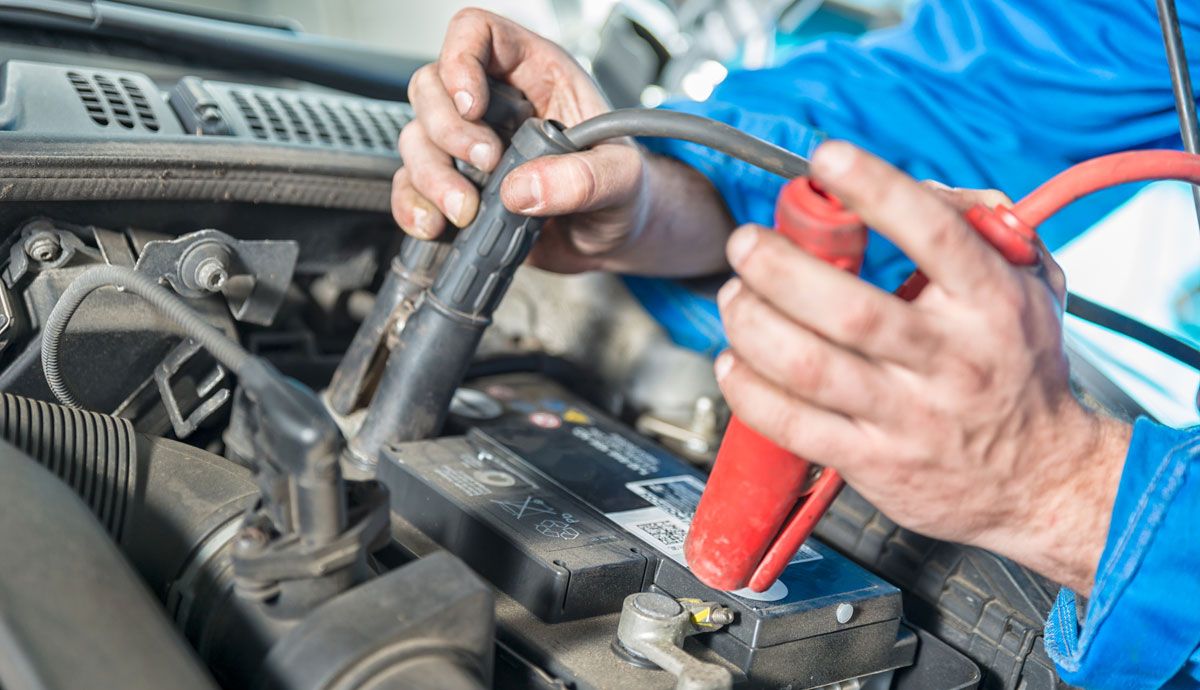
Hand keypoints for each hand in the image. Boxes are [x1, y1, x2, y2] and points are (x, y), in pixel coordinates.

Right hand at [392, 9, 734, 275]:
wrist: (616, 239)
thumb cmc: (625, 192)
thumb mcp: (622, 180)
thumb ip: (584, 179)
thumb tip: (523, 188)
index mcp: (536, 75)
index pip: (478, 34)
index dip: (462, 59)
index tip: (473, 105)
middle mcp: (495, 105)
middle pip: (432, 86)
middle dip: (447, 130)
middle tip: (486, 164)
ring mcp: (470, 148)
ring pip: (417, 139)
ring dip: (431, 177)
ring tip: (467, 210)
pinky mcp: (458, 189)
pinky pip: (411, 188)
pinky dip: (413, 207)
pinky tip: (436, 226)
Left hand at [714, 141, 1131, 594]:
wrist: (1042, 480)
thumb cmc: (1020, 372)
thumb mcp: (1030, 287)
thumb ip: (979, 227)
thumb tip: (909, 184)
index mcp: (991, 305)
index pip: (935, 236)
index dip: (875, 190)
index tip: (827, 160)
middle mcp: (950, 361)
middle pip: (849, 309)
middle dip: (779, 267)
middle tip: (746, 243)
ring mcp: (909, 417)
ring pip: (809, 366)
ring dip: (752, 323)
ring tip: (734, 296)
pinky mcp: (874, 462)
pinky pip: (793, 425)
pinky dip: (749, 390)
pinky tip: (734, 361)